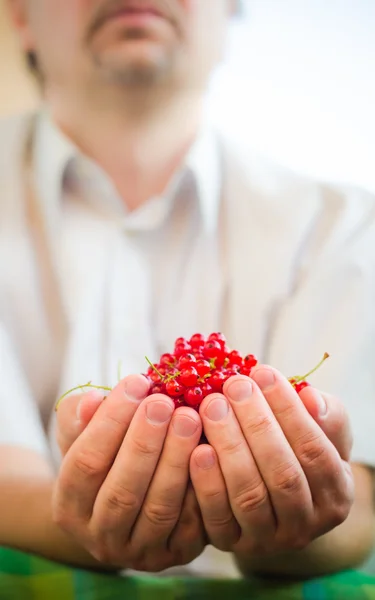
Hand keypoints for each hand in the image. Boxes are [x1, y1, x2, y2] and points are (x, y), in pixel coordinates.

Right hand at [53, 375, 205, 571]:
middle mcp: (100, 539)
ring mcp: (139, 553)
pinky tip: (209, 449)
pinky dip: (200, 487)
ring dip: (176, 460)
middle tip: (164, 402)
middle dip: (144, 442)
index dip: (110, 422)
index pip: (85, 463)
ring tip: (189, 417)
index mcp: (69, 508)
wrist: (127, 502)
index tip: (136, 383)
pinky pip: (191, 524)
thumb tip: (92, 401)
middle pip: (122, 491)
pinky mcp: (175, 554)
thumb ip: (80, 416)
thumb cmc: (104, 454)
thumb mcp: (82, 434)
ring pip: (158, 509)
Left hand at [189, 366, 353, 555]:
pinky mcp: (231, 544)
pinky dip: (208, 484)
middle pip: (283, 475)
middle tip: (234, 385)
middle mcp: (306, 526)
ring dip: (230, 447)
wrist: (269, 497)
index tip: (263, 372)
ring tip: (212, 405)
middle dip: (257, 424)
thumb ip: (326, 416)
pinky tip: (197, 448)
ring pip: (250, 497)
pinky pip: (218, 518)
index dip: (290, 411)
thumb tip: (311, 398)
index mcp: (335, 494)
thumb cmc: (295, 449)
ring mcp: (267, 540)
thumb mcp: (321, 432)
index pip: (315, 451)